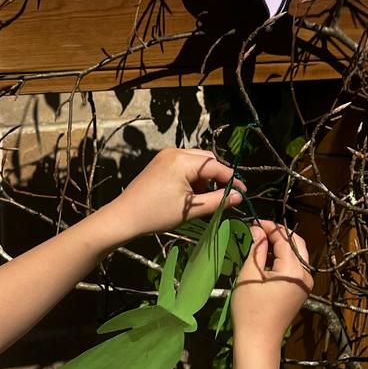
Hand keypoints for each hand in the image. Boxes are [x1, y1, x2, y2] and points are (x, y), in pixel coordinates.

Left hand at [108, 147, 245, 239]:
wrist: (124, 216)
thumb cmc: (157, 214)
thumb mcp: (191, 210)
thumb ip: (217, 201)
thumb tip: (238, 197)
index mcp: (183, 160)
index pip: (215, 166)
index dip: (231, 179)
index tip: (242, 192)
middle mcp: (175, 152)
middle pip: (207, 160)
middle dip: (218, 177)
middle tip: (223, 196)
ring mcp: (166, 155)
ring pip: (196, 162)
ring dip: (205, 177)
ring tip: (204, 198)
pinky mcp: (160, 162)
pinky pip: (184, 164)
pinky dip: (192, 177)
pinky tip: (191, 194)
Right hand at [231, 222, 312, 347]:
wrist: (258, 339)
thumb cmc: (250, 308)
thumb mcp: (249, 274)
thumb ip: (256, 249)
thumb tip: (257, 230)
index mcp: (294, 269)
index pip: (284, 239)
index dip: (269, 228)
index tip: (253, 222)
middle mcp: (305, 274)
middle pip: (296, 243)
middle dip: (278, 234)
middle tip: (258, 230)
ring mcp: (305, 283)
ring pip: (297, 255)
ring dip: (281, 246)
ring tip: (260, 243)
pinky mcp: (301, 290)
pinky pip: (295, 267)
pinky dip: (284, 259)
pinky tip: (267, 259)